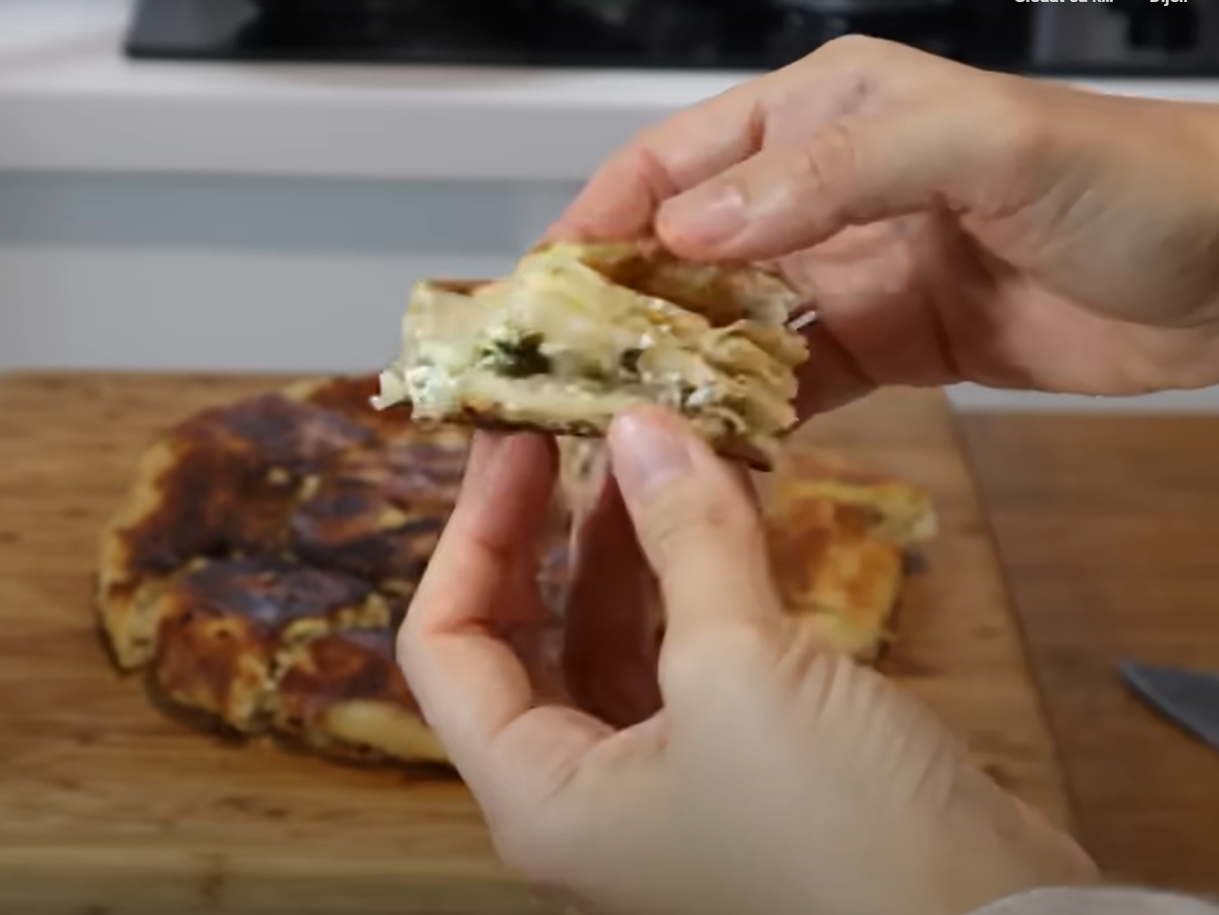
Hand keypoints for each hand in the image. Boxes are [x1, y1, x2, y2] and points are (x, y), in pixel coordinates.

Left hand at [396, 415, 1096, 914]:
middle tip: (573, 424)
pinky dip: (701, 581)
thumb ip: (683, 539)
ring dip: (631, 544)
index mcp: (537, 796)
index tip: (517, 440)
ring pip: (615, 641)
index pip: (444, 647)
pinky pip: (692, 658)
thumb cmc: (839, 833)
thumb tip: (638, 425)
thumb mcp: (742, 670)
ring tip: (654, 444)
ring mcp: (664, 787)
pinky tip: (728, 506)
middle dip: (547, 530)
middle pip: (525, 639)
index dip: (472, 534)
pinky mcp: (744, 771)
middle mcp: (582, 798)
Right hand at [550, 37, 1218, 415]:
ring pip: (731, 325)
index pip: (675, 162)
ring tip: (619, 432)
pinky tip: (713, 456)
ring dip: (678, 374)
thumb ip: (830, 179)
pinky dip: (753, 419)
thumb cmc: (1127, 181)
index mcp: (821, 114)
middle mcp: (818, 189)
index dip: (600, 221)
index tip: (542, 294)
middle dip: (622, 310)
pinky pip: (797, 384)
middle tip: (563, 382)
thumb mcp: (979, 150)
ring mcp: (851, 271)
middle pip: (686, 251)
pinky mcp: (890, 345)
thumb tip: (685, 233)